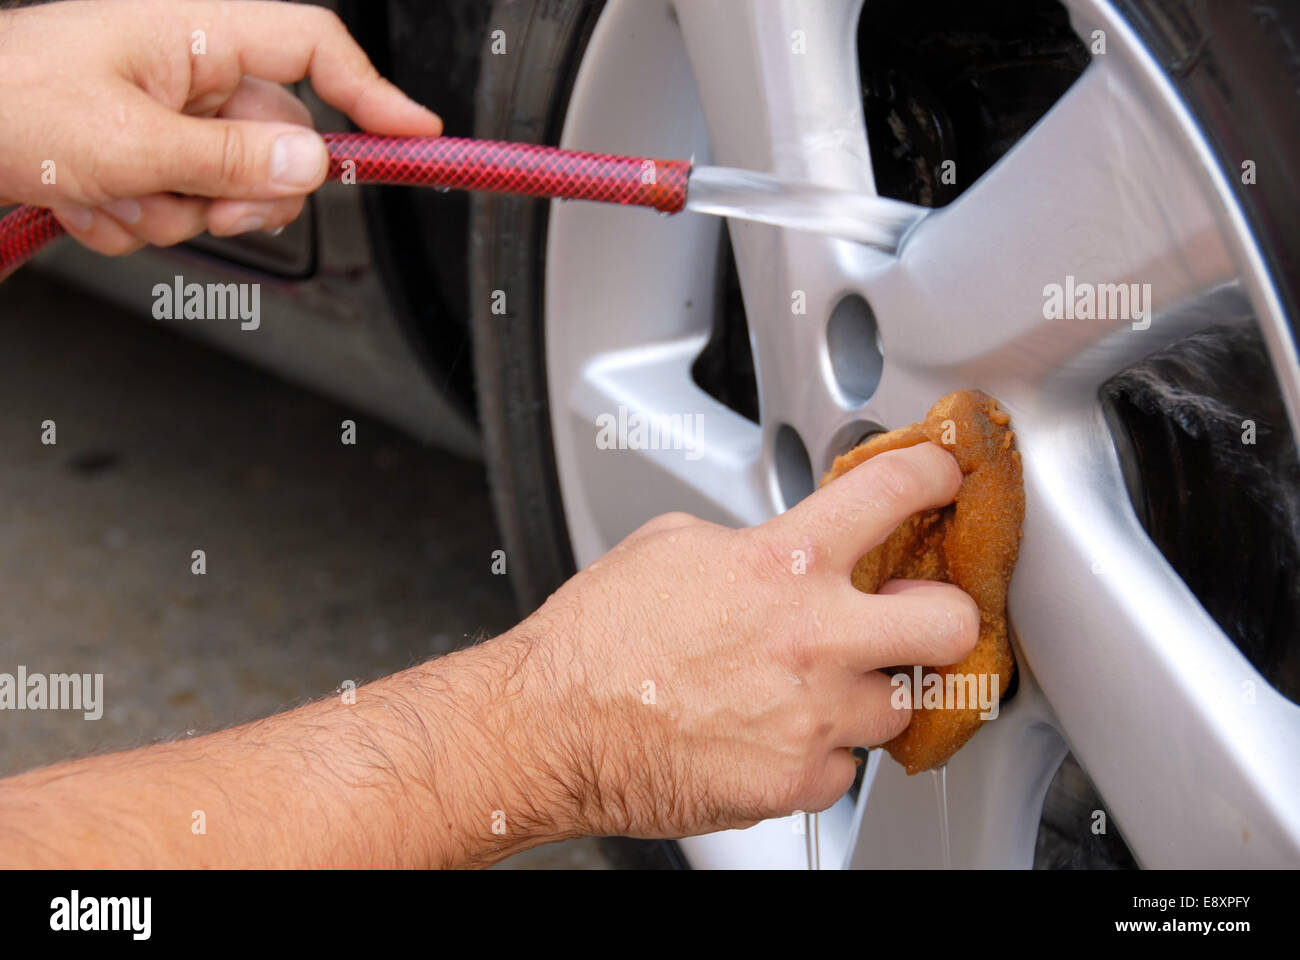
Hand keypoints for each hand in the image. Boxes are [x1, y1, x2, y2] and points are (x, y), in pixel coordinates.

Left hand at [0, 0, 439, 253]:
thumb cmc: (8, 104)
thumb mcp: (132, 143)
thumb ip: (234, 159)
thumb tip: (314, 163)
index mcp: (195, 32)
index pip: (314, 48)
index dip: (374, 92)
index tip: (415, 136)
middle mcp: (188, 68)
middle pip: (278, 141)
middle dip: (238, 191)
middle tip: (195, 203)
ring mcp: (165, 113)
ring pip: (227, 186)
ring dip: (175, 213)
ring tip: (112, 197)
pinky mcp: (142, 153)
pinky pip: (179, 206)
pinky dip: (140, 220)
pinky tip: (91, 201)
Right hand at [506, 441, 978, 840]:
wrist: (551, 727)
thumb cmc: (597, 640)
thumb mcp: (671, 545)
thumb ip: (749, 542)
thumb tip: (777, 547)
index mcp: (784, 562)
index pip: (893, 495)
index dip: (934, 477)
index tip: (943, 481)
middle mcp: (815, 637)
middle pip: (951, 621)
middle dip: (946, 614)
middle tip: (920, 616)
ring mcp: (813, 715)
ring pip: (901, 705)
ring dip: (870, 693)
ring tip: (817, 688)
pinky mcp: (796, 781)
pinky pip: (845, 767)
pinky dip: (821, 753)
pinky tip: (778, 735)